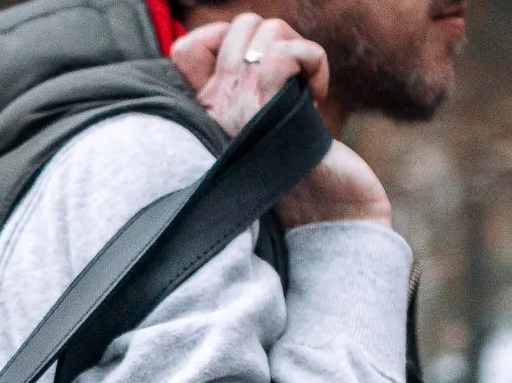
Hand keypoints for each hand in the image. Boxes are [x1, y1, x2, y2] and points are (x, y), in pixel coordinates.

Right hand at [171, 15, 392, 229]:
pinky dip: (312, 59)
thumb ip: (252, 97)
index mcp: (205, 115)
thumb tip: (260, 53)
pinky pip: (285, 51)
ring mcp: (239, 109)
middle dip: (277, 40)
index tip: (256, 68)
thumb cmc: (302, 183)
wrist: (326, 225)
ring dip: (297, 49)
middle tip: (292, 82)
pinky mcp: (270, 109)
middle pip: (236, 27)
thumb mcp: (266, 133)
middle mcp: (214, 110)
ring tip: (305, 91)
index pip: (185, 50)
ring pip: (263, 28)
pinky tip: (318, 94)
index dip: (221, 38)